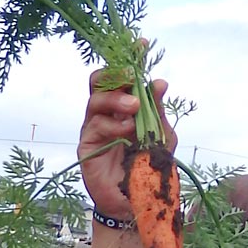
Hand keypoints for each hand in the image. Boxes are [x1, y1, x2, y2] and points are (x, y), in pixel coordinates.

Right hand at [78, 73, 178, 218]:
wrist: (137, 203)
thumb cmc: (148, 168)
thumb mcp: (161, 138)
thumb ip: (158, 112)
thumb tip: (160, 82)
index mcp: (124, 107)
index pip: (122, 78)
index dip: (129, 59)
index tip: (142, 44)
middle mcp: (105, 114)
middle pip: (99, 81)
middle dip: (115, 75)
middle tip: (132, 77)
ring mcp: (93, 129)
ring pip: (95, 100)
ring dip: (116, 100)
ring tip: (134, 108)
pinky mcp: (86, 147)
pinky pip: (95, 127)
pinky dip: (113, 125)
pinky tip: (128, 131)